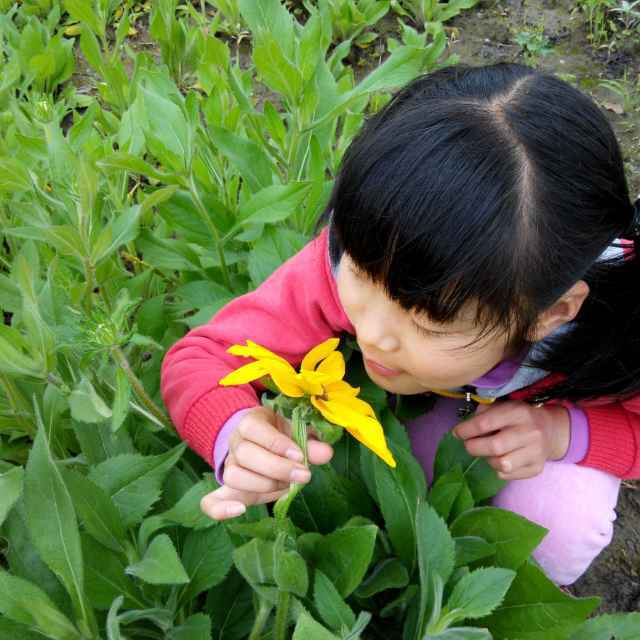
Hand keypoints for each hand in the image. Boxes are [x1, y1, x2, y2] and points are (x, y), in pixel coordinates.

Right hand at [200, 405, 333, 520]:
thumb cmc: (282, 434)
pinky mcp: (227, 490)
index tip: (300, 456)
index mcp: (250, 422)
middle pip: (245, 455)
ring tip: (288, 487)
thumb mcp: (296, 431)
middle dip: (277, 468)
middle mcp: (235, 443)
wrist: (261, 440)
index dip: (277, 444)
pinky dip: (219, 509)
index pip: (255, 430)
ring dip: (263, 485)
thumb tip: (326, 453)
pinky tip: (238, 511)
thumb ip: (310, 442)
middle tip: (303, 475)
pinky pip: (211, 501)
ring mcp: (229, 466)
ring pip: (234, 476)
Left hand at [451, 400, 570, 479]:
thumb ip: (483, 414)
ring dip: (487, 459)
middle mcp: (530, 432)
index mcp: (518, 413)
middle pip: (494, 447)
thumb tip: (464, 429)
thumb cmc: (518, 417)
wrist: (551, 430)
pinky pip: (508, 475)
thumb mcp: (503, 406)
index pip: (486, 423)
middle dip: (473, 447)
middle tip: (468, 445)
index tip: (457, 433)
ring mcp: (536, 452)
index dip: (466, 430)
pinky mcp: (536, 468)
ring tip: (487, 452)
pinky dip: (498, 469)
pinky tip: (500, 459)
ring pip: (501, 464)